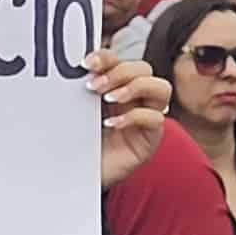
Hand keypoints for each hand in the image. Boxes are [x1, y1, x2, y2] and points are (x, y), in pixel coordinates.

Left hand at [88, 51, 170, 190]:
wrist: (74, 176)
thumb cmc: (75, 142)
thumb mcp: (76, 111)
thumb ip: (81, 90)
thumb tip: (75, 68)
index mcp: (114, 87)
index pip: (119, 60)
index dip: (107, 57)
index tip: (85, 64)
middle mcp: (134, 99)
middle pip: (143, 69)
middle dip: (119, 72)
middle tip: (94, 86)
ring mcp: (145, 117)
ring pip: (161, 88)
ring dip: (135, 88)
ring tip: (109, 100)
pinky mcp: (150, 139)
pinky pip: (156, 119)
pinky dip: (135, 117)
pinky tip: (112, 124)